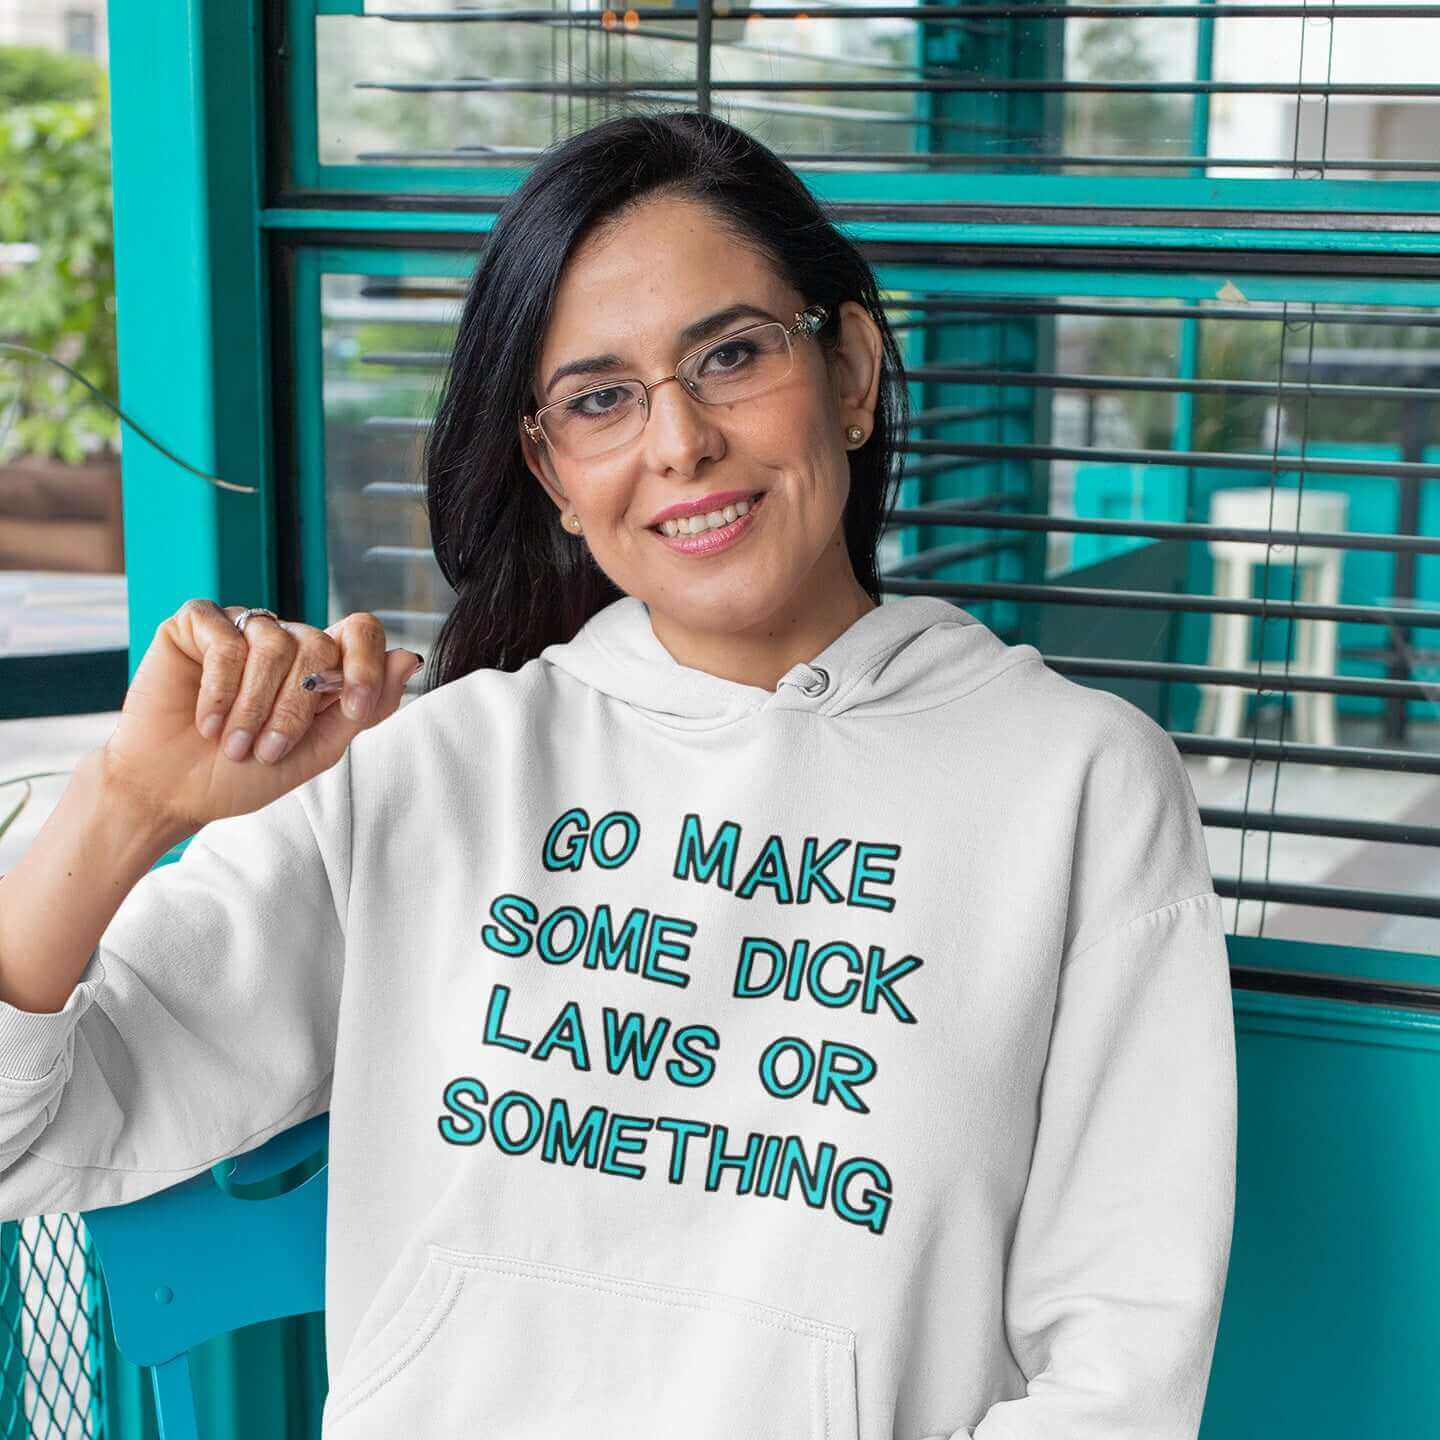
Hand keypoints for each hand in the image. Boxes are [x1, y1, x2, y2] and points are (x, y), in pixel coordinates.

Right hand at [97, 600, 421, 839]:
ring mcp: (241, 627)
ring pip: (275, 642)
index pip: (361, 632)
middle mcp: (285, 639)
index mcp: (320, 665)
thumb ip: (365, 707)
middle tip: (267, 750)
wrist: (172, 792)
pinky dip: (219, 689)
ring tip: (234, 742)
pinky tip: (205, 721)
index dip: (367, 664)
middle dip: (296, 707)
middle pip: (319, 645)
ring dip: (255, 705)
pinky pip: (226, 639)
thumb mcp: (317, 750)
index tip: (356, 709)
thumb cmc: (243, 775)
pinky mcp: (197, 623)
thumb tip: (410, 658)